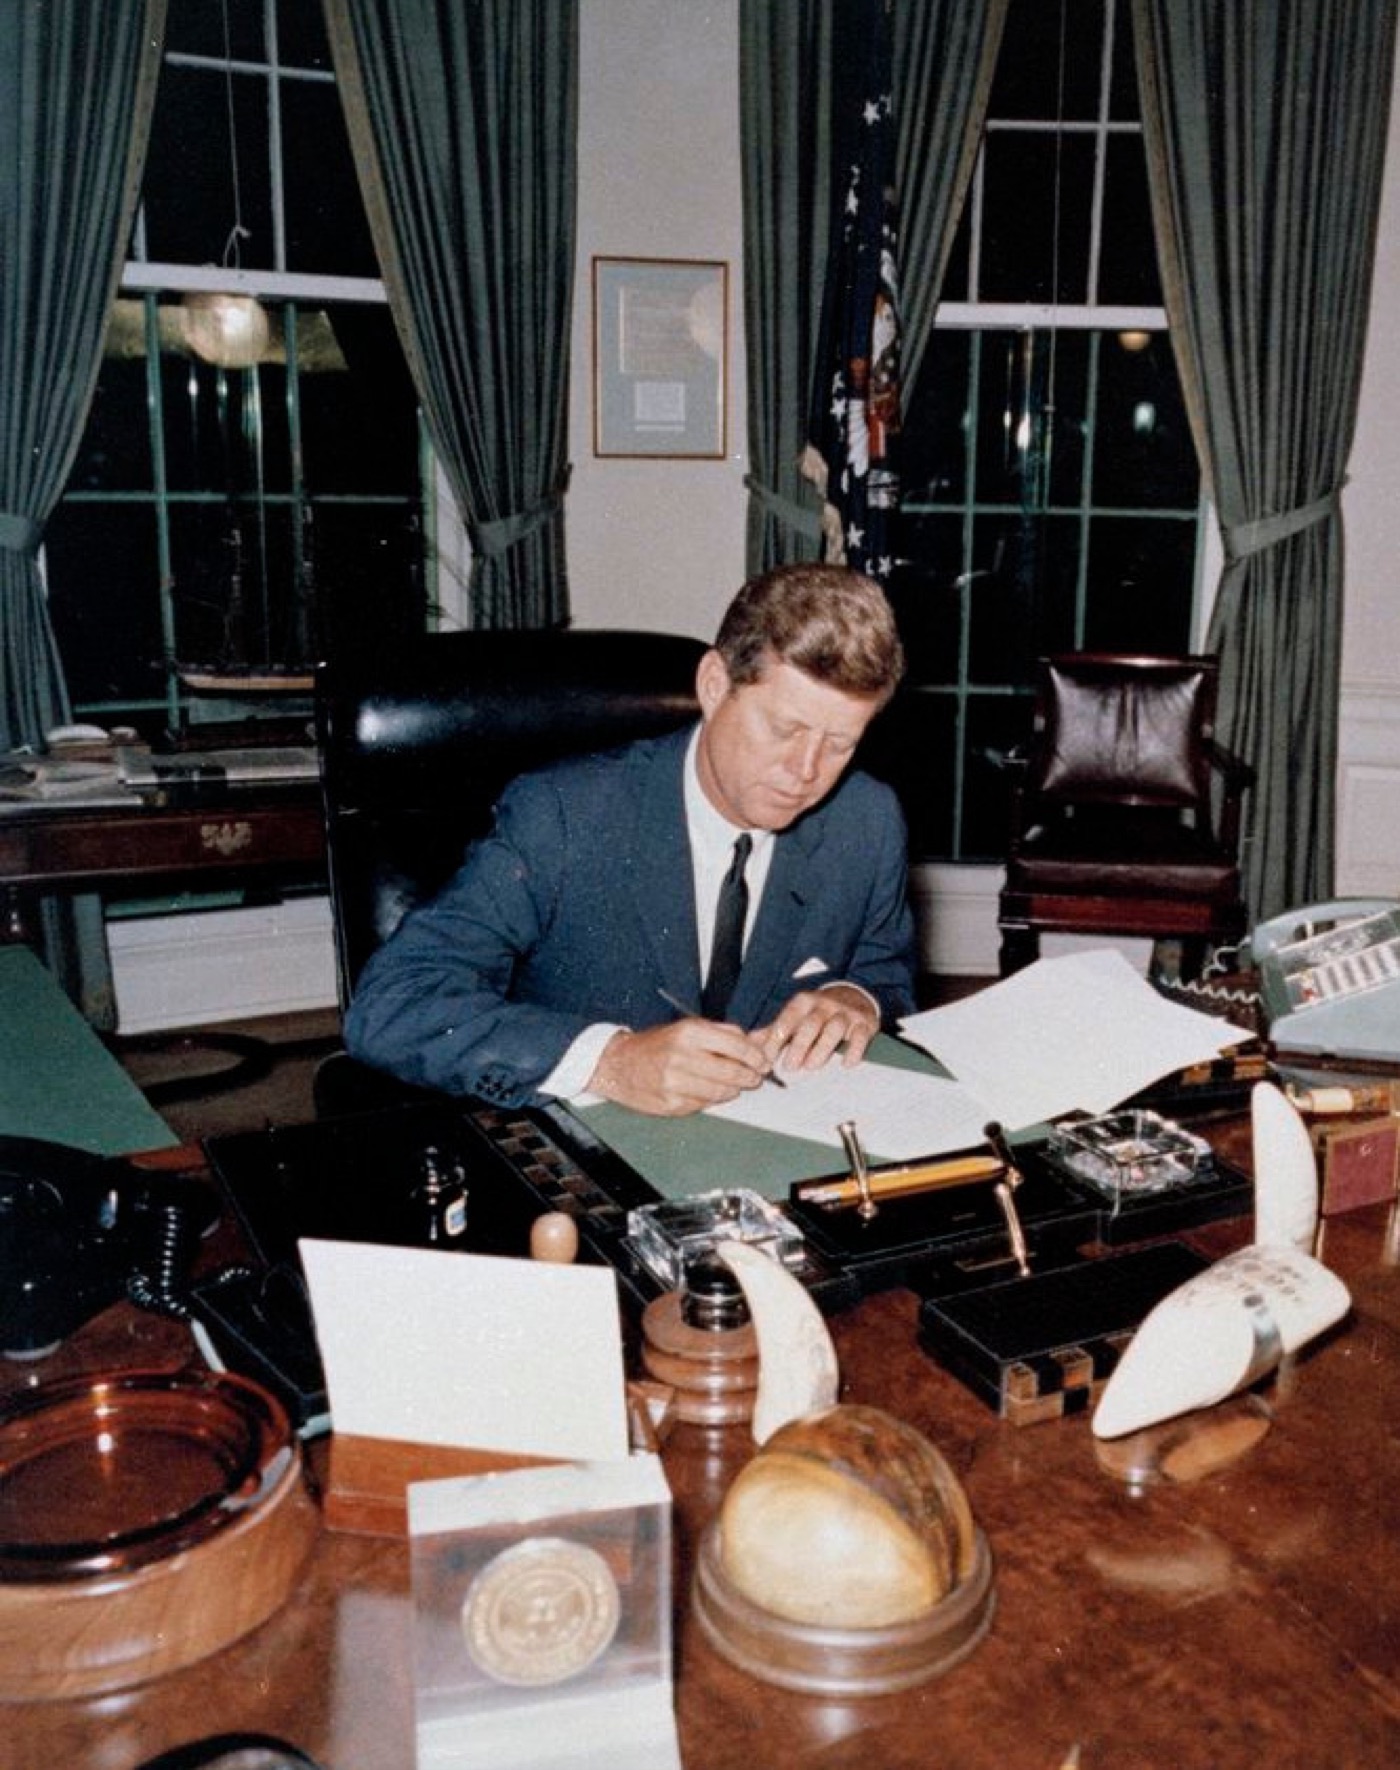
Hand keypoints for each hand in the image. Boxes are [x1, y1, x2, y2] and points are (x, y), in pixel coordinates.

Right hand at [587, 1018, 773, 1115]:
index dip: (756, 1057)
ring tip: (734, 1085)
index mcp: (689, 1033)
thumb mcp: (689, 1028)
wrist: (618, 1065)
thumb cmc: (658, 1044)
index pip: (736, 1046)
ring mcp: (675, 1083)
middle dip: (750, 1077)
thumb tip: (760, 1040)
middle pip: (732, 1072)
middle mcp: (682, 1057)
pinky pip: (704, 1104)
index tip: (763, 1062)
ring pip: (721, 1092)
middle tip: (755, 1077)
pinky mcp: (671, 1104)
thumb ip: (725, 1034)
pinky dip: (712, 1099)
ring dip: (733, 1090)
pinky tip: (708, 1091)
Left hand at [755, 984, 878, 1073]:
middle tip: (789, 1067)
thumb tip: (749, 1043)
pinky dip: (854, 1050)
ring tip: (811, 1067)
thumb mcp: (796, 1016)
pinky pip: (860, 1035)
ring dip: (822, 1049)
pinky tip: (846, 1064)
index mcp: (804, 1002)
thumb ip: (774, 1030)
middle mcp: (824, 1004)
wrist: (854, 996)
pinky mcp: (864, 1023)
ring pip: (834, 1029)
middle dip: (799, 1046)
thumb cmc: (818, 1012)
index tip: (767, 1058)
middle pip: (811, 1024)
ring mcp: (845, 1013)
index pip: (788, 1018)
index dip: (776, 1039)